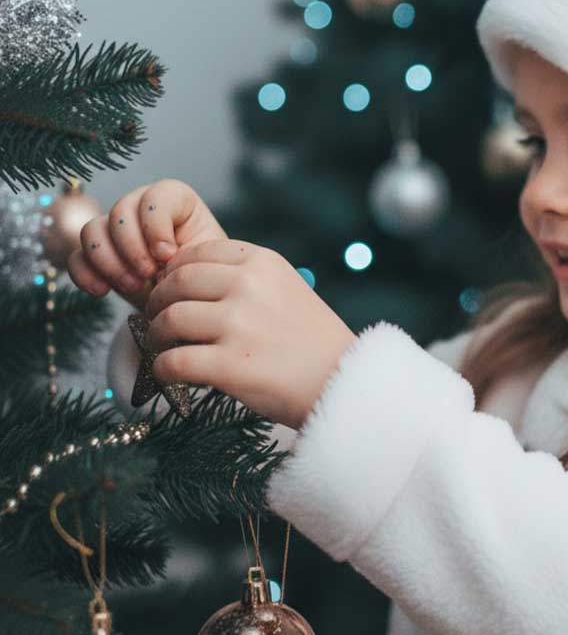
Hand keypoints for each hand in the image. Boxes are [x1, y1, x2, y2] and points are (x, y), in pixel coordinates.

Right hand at [67, 179, 227, 313]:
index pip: (156, 196)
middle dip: (132, 247)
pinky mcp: (97, 256)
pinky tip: (102, 291)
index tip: (168, 255)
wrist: (189, 302)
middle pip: (120, 211)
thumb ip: (189, 252)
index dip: (156, 225)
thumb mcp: (206, 261)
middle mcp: (141, 208)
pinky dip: (85, 274)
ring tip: (133, 286)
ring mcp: (115, 230)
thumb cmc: (203, 276)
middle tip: (148, 275)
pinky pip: (76, 257)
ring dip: (109, 261)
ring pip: (92, 230)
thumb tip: (163, 257)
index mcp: (176, 201)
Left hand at [143, 238, 357, 430]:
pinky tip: (170, 374)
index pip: (197, 253)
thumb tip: (185, 280)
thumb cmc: (312, 340)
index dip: (175, 272)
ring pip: (169, 320)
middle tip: (157, 319)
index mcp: (263, 262)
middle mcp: (248, 286)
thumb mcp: (287, 288)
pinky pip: (172, 362)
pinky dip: (163, 370)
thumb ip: (245, 278)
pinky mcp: (229, 365)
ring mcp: (238, 325)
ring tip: (165, 347)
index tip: (172, 290)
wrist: (343, 381)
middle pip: (176, 283)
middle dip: (158, 302)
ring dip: (157, 336)